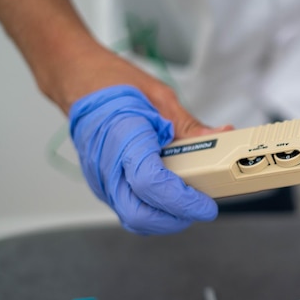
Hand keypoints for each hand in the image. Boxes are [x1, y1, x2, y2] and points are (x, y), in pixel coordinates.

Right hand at [69, 85, 219, 234]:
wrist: (78, 81)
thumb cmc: (114, 85)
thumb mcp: (160, 98)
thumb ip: (190, 126)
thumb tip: (222, 136)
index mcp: (123, 137)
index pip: (151, 184)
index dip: (182, 200)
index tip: (206, 203)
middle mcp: (106, 164)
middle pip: (139, 214)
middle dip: (175, 219)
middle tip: (199, 208)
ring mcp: (100, 178)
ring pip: (132, 218)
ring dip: (164, 219)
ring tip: (187, 204)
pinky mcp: (101, 185)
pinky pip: (127, 208)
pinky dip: (152, 211)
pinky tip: (169, 197)